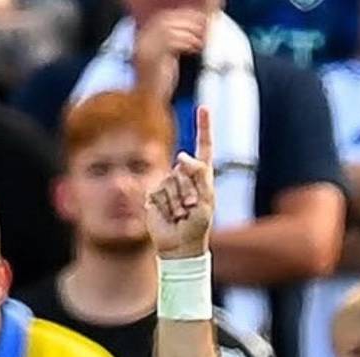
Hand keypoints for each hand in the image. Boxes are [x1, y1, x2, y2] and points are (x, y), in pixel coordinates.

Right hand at [133, 9, 206, 102]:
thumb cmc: (159, 85)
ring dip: (188, 33)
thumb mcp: (166, 60)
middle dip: (187, 22)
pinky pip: (170, 43)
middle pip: (165, 21)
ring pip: (168, 29)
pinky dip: (186, 43)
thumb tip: (193, 33)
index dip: (182, 17)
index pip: (162, 19)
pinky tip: (196, 48)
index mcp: (143, 39)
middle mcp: (140, 41)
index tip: (199, 19)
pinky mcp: (150, 59)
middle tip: (204, 27)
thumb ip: (175, 45)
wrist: (147, 103)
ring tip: (201, 41)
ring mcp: (144, 49)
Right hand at [147, 106, 214, 258]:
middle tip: (192, 209)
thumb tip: (182, 156)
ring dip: (178, 201)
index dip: (203, 127)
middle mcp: (184, 176)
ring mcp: (167, 184)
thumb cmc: (198, 225)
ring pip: (170, 181)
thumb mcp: (207, 200)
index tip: (204, 108)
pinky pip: (158, 192)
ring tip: (181, 214)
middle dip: (190, 190)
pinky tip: (169, 216)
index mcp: (202, 176)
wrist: (180, 244)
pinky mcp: (152, 194)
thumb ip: (199, 175)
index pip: (204, 147)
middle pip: (184, 169)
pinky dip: (165, 206)